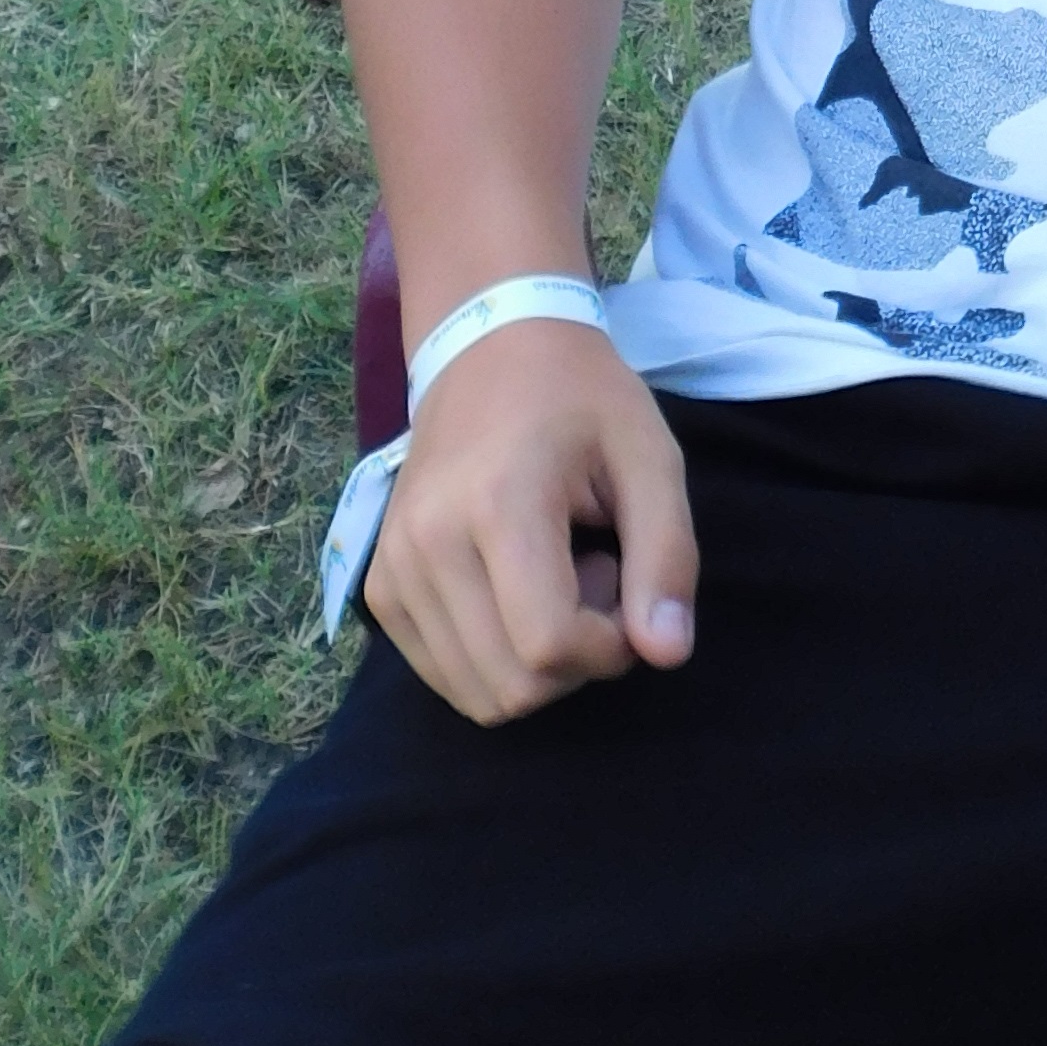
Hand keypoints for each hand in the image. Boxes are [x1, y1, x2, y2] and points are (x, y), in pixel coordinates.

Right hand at [365, 321, 697, 724]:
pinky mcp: (379, 589)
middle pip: (512, 688)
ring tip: (554, 576)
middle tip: (595, 574)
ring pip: (477, 696)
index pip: (549, 648)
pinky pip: (445, 676)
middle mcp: (428, 545)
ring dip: (535, 663)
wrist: (490, 348)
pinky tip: (514, 587)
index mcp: (498, 505)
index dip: (608, 646)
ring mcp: (392, 570)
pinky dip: (493, 657)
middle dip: (576, 658)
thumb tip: (667, 655)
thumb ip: (667, 555)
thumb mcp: (650, 456)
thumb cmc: (582, 400)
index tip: (625, 582)